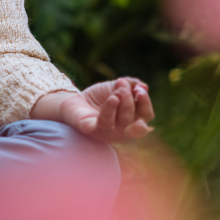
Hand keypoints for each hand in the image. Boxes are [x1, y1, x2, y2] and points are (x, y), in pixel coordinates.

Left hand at [32, 77, 153, 143]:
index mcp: (132, 120)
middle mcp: (122, 131)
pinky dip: (110, 111)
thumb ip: (130, 85)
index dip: (146, 103)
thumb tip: (143, 86)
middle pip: (137, 123)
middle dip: (133, 103)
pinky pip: (104, 124)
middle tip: (123, 87)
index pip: (146, 115)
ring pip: (122, 125)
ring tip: (118, 90)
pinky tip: (112, 99)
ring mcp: (108, 133)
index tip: (140, 89)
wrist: (73, 98)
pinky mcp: (92, 131)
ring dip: (123, 105)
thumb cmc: (98, 96)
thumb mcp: (116, 86)